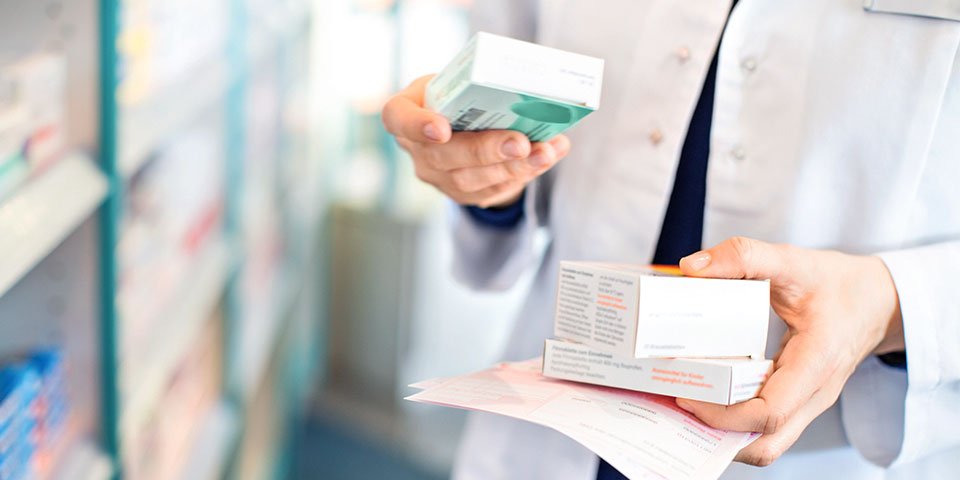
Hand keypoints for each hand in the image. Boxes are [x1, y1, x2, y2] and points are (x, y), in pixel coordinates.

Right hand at [382, 75, 570, 207]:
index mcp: (405, 111)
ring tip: (545, 152)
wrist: (462, 126)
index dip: (416, 125)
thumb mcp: (457, 80)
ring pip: (472, 179)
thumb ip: (479, 84)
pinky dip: (525, 172)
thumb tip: (531, 90)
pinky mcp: (464, 194)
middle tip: (520, 143)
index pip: (397, 118)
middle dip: (486, 151)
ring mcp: (438, 177)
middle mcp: (416, 149)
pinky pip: (493, 189)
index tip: (441, 129)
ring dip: (514, 167)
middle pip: (443, 156)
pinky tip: (547, 157)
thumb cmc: (459, 95)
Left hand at [676, 237, 904, 465]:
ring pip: (766, 442)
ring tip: (686, 405)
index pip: (770, 412)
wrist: (878, 301)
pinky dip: (735, 422)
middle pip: (766, 444)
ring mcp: (808, 403)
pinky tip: (707, 398)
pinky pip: (766, 426)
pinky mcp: (798, 401)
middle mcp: (814, 394)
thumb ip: (745, 256)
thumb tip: (692, 267)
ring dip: (725, 434)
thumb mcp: (794, 260)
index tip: (687, 393)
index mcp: (817, 363)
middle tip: (678, 403)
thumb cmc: (839, 284)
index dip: (723, 414)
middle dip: (718, 435)